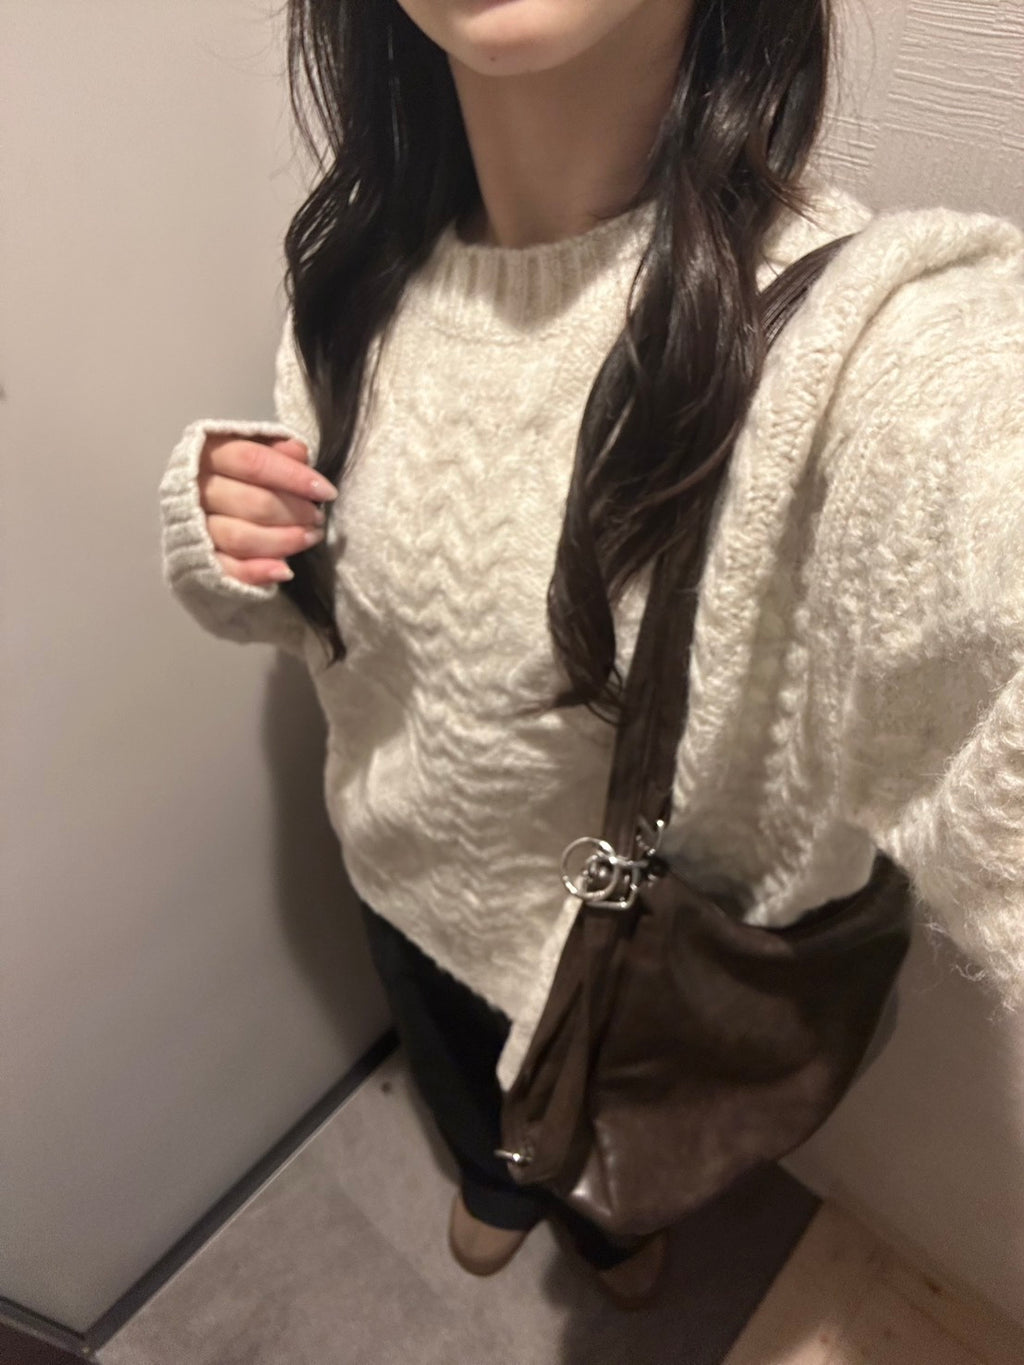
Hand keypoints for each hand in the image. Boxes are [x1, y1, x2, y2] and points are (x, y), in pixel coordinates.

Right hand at [197, 434, 337, 585]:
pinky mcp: (199, 559)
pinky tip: (285, 571)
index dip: (293, 476)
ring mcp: (195, 527)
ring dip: (283, 541)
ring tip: (310, 537)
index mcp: (209, 454)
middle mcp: (196, 490)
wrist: (196, 502)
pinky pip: (228, 569)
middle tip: (317, 517)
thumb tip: (299, 452)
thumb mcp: (253, 450)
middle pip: (250, 502)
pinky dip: (257, 572)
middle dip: (293, 512)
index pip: (252, 461)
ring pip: (240, 537)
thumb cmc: (235, 473)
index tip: (326, 491)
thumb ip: (274, 450)